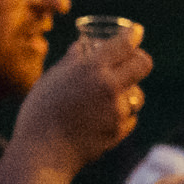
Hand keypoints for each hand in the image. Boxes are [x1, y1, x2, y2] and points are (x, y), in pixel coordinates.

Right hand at [13, 30, 150, 167]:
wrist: (42, 152)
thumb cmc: (40, 112)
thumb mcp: (51, 79)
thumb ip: (72, 62)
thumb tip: (82, 46)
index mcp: (91, 69)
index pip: (123, 44)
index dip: (132, 34)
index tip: (135, 31)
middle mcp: (110, 86)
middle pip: (143, 64)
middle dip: (139, 59)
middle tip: (132, 59)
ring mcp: (117, 110)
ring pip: (138, 94)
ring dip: (129, 91)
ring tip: (109, 95)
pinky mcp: (120, 130)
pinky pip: (129, 117)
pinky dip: (120, 114)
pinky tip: (102, 117)